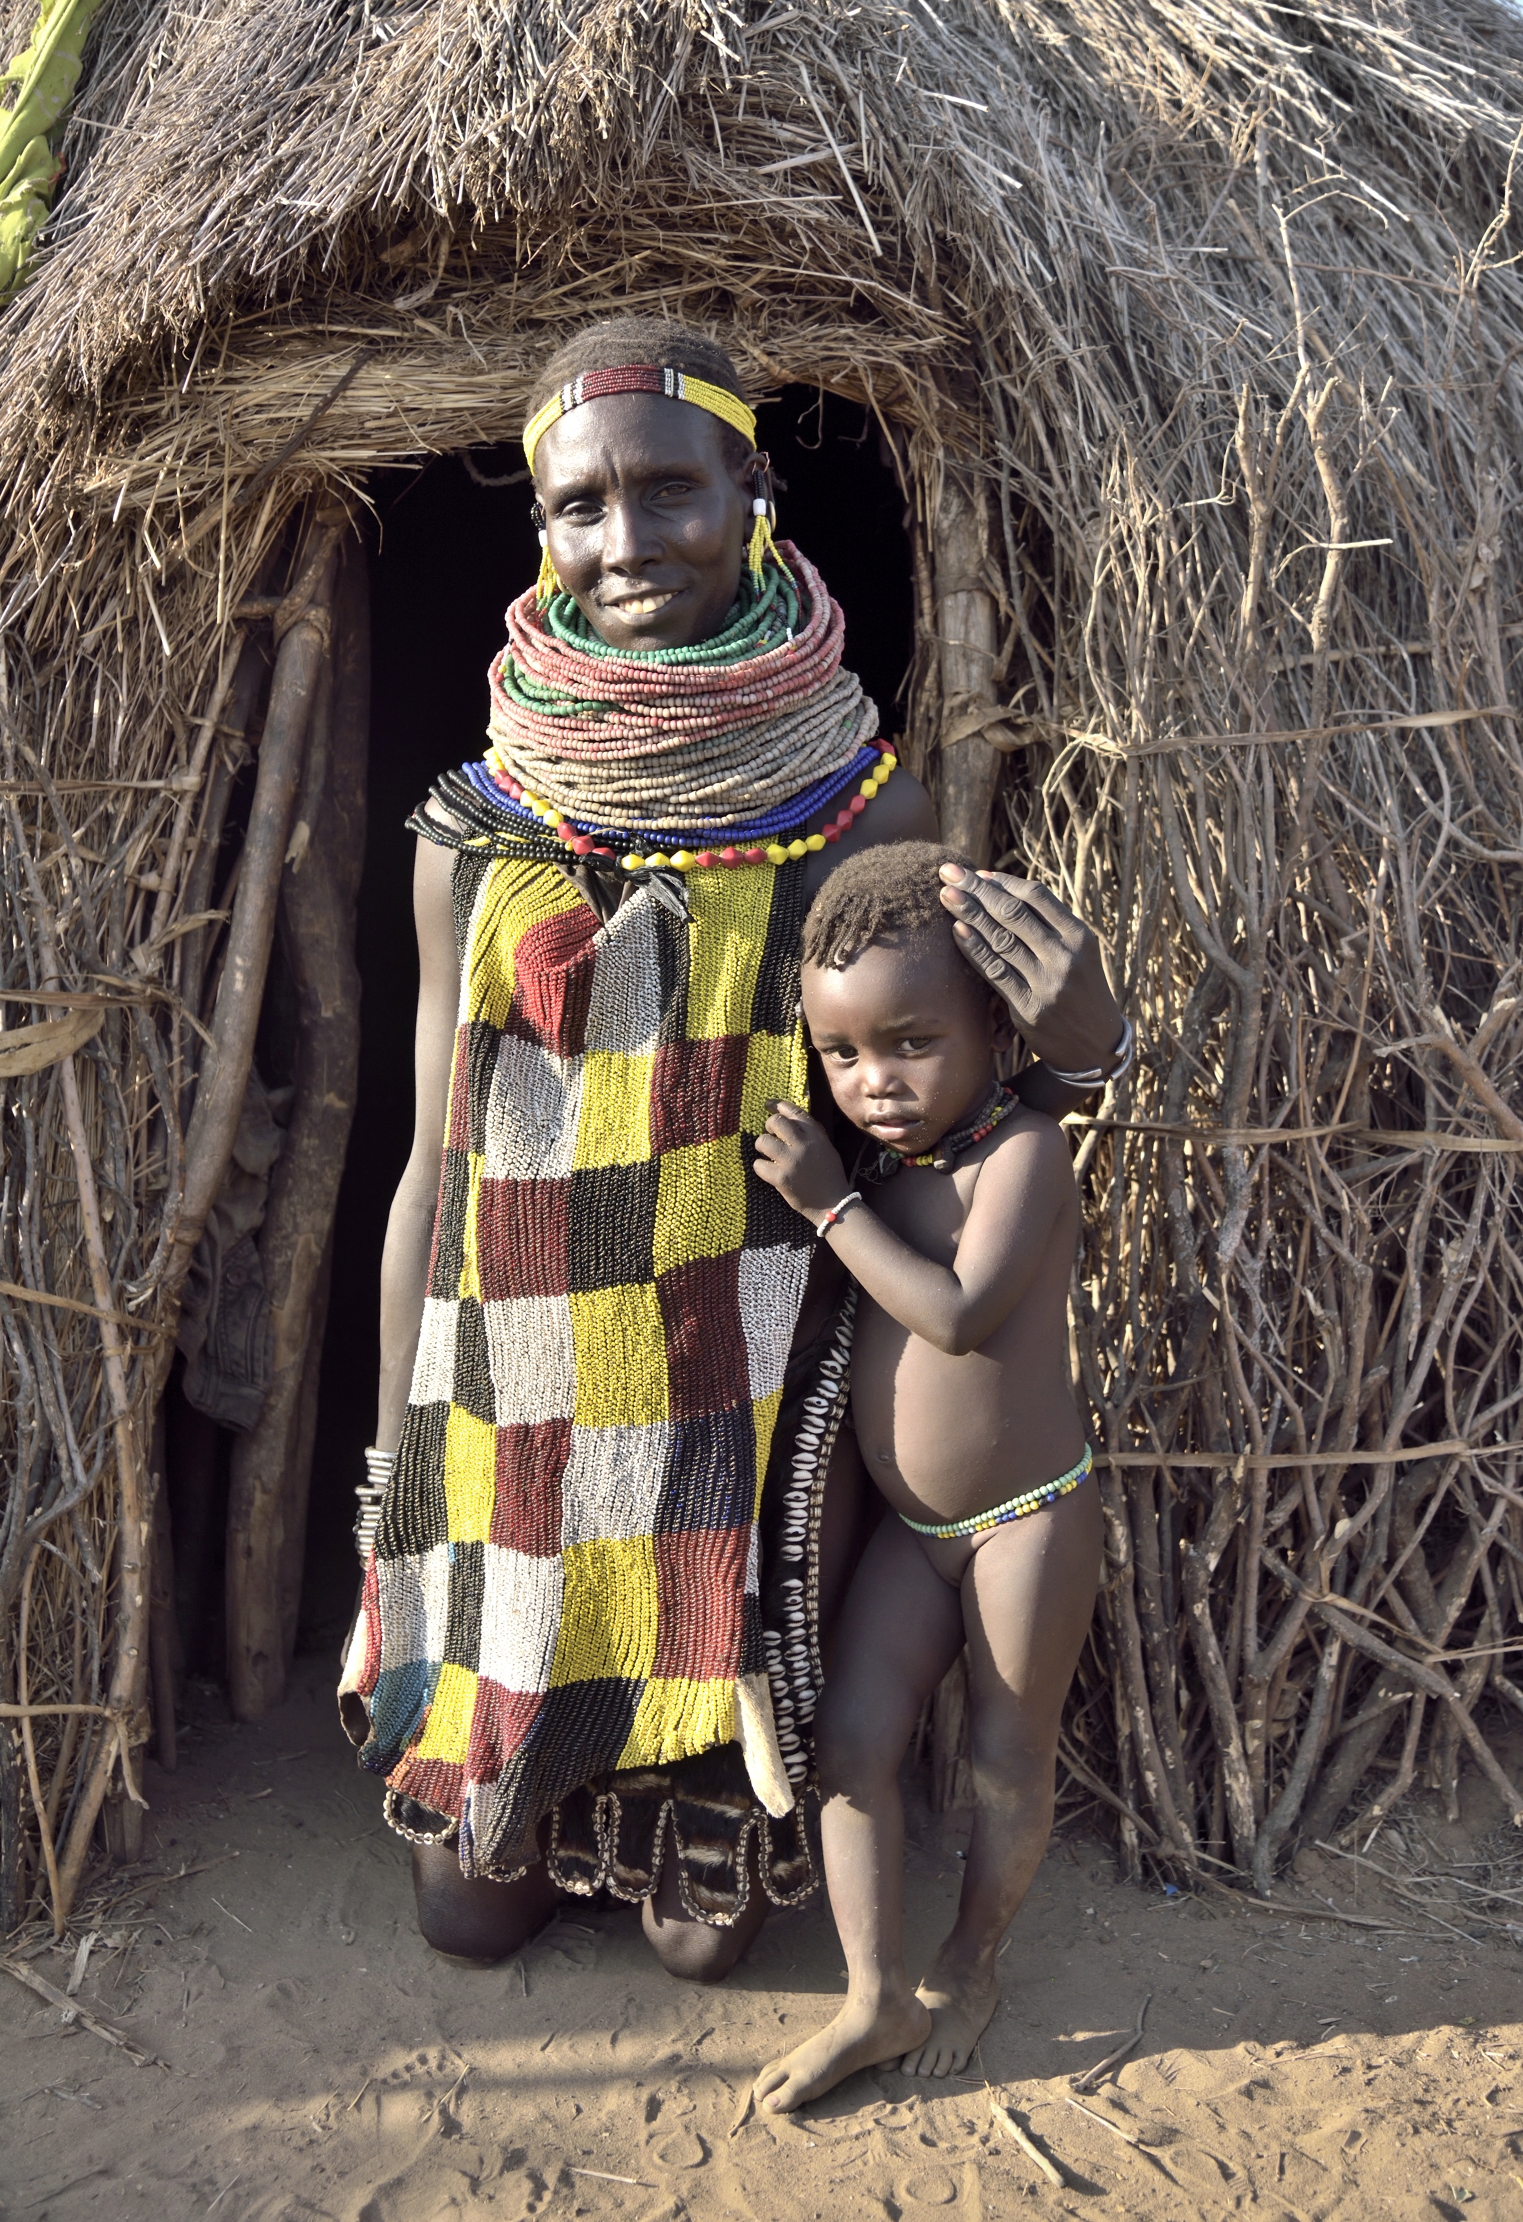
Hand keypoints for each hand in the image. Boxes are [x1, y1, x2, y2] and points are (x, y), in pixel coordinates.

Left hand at [752, 1102, 849, 1223]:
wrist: (833, 1204)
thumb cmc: (830, 1176)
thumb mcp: (826, 1148)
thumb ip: (812, 1133)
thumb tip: (791, 1119)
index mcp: (816, 1136)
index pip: (794, 1112)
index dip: (778, 1105)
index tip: (768, 1105)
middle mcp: (803, 1145)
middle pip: (776, 1122)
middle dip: (769, 1126)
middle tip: (770, 1135)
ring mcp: (791, 1161)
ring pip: (763, 1141)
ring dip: (762, 1146)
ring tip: (768, 1154)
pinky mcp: (781, 1178)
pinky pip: (759, 1165)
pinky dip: (760, 1167)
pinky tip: (768, 1171)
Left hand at [938, 864, 1123, 1073]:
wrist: (1095, 1046)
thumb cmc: (1080, 990)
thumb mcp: (1079, 954)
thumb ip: (1050, 925)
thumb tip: (1003, 889)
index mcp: (1080, 936)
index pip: (1036, 896)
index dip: (1002, 882)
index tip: (976, 873)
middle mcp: (1066, 956)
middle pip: (1013, 913)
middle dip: (977, 889)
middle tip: (948, 871)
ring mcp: (1048, 982)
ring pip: (1001, 939)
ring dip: (969, 913)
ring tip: (946, 895)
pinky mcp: (1030, 1008)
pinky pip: (996, 972)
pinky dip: (975, 949)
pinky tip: (957, 931)